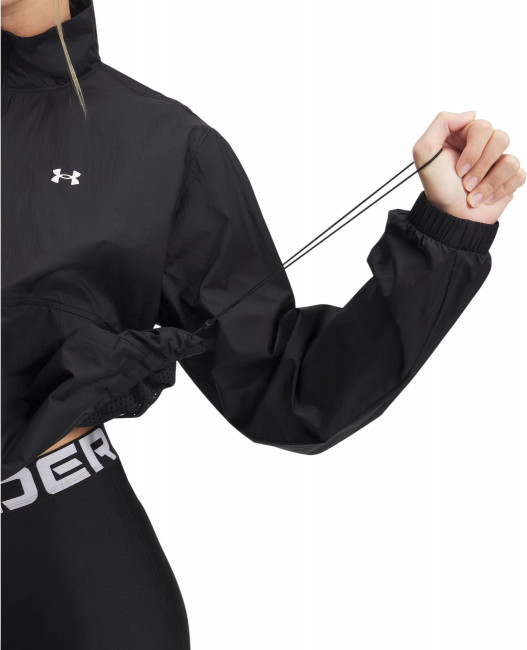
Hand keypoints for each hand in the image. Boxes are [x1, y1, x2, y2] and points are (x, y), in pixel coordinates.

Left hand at [412, 110, 524, 224]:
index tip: (458, 170)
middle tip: (465, 183)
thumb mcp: (424, 151)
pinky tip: (485, 199)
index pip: (482, 126)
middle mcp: (483, 147)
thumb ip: (442, 122)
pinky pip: (518, 175)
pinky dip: (500, 191)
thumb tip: (471, 114)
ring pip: (511, 160)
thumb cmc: (437, 187)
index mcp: (464, 137)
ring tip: (472, 195)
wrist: (449, 218)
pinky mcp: (508, 180)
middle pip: (500, 138)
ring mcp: (497, 163)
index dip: (474, 149)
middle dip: (482, 166)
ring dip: (489, 183)